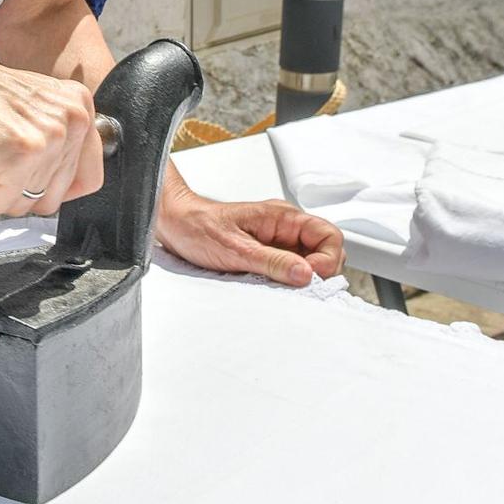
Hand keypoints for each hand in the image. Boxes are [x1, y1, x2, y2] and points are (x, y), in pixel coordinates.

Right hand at [0, 41, 103, 219]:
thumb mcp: (29, 110)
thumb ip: (52, 140)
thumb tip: (54, 185)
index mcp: (78, 105)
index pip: (89, 178)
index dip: (53, 189)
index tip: (31, 184)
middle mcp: (71, 119)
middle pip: (55, 196)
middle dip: (20, 194)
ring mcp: (48, 137)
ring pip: (28, 203)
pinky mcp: (18, 154)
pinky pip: (2, 201)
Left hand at [154, 168, 344, 287]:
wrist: (174, 225)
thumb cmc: (198, 227)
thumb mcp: (236, 249)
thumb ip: (273, 261)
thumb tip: (306, 274)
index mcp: (282, 217)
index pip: (329, 235)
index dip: (328, 259)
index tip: (311, 277)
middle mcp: (284, 228)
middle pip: (325, 252)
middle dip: (318, 272)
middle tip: (297, 286)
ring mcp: (276, 242)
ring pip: (308, 264)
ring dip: (300, 279)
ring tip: (280, 286)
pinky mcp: (266, 255)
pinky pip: (288, 270)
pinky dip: (285, 282)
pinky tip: (270, 286)